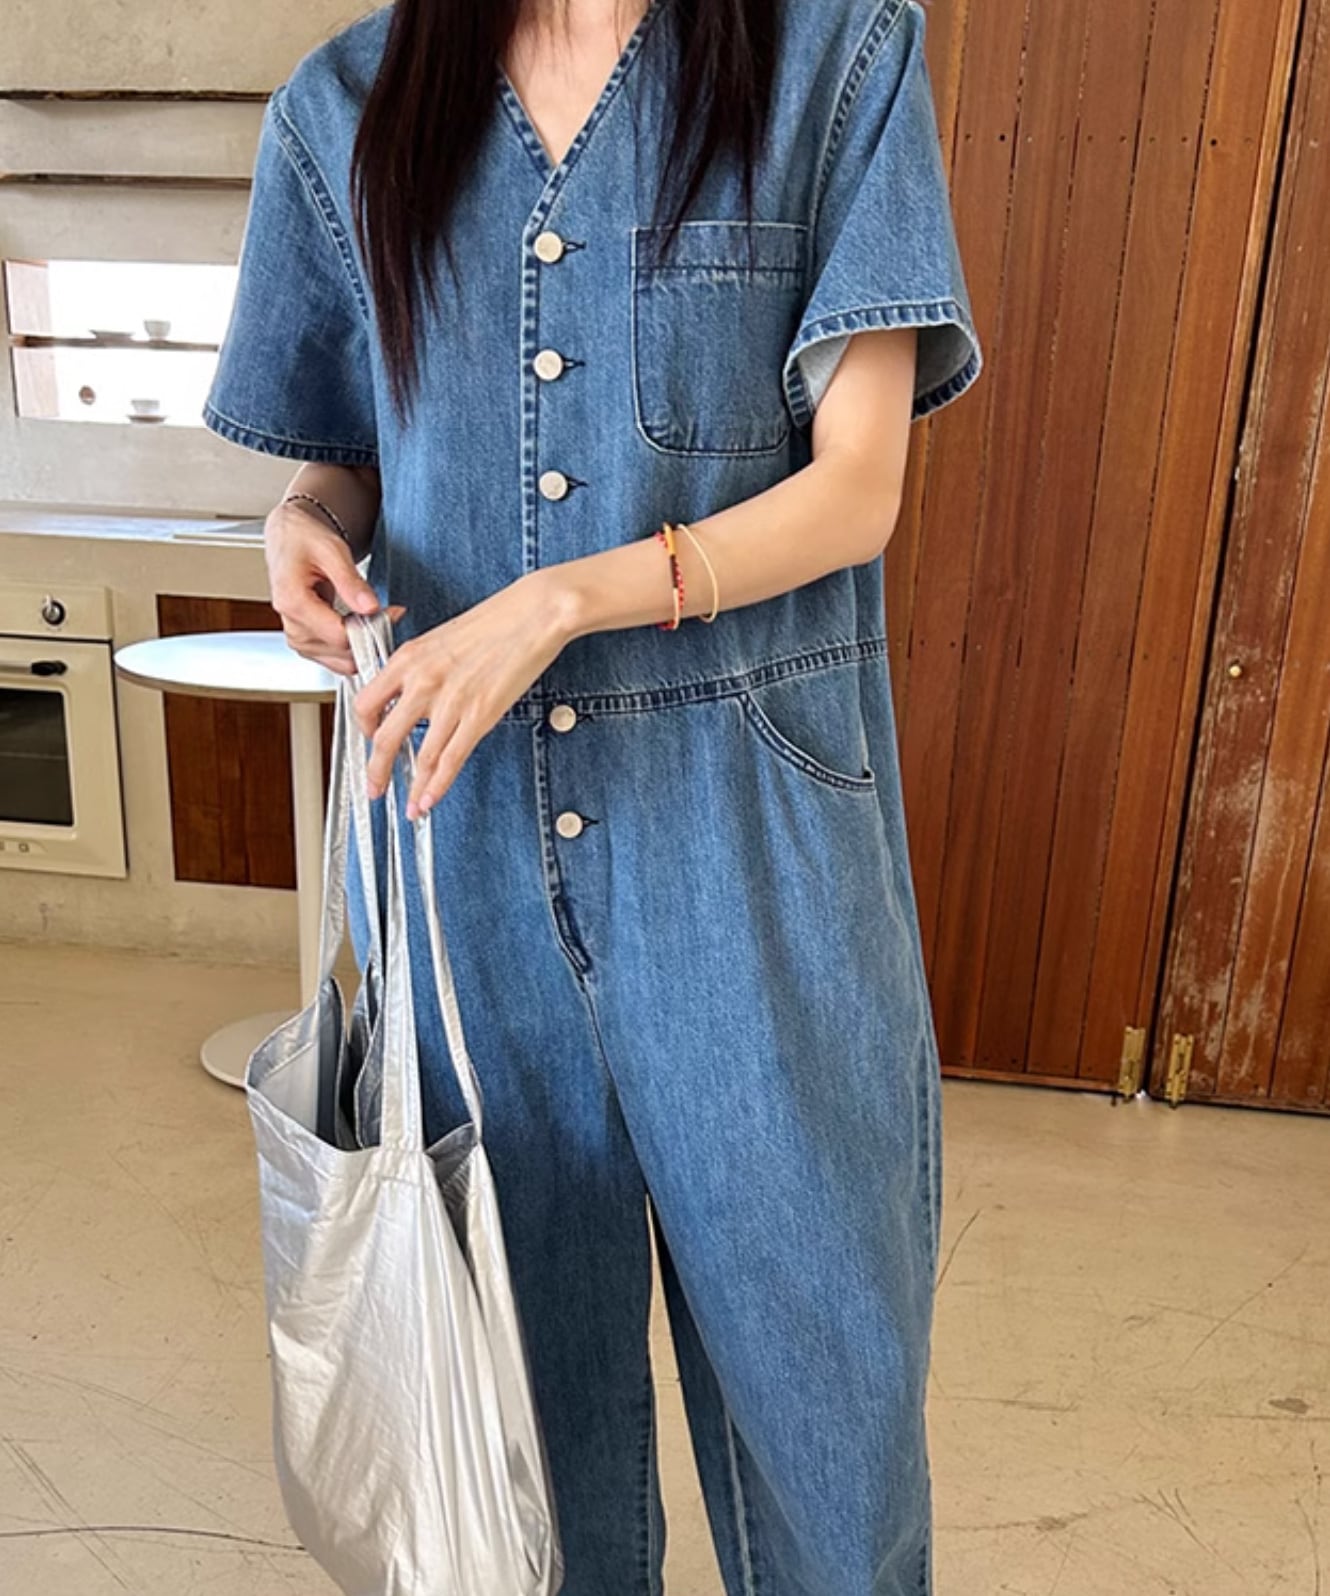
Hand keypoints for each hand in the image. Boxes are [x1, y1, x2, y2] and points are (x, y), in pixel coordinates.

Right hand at [264, 499, 400, 674]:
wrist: (288, 539)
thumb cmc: (304, 539)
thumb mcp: (332, 551)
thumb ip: (351, 582)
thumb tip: (370, 608)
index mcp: (293, 602)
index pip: (340, 636)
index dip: (371, 628)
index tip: (391, 612)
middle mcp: (292, 626)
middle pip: (342, 653)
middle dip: (370, 637)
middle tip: (388, 613)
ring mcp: (298, 638)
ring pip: (341, 662)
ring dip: (364, 645)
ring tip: (374, 617)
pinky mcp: (305, 643)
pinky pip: (336, 659)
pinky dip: (354, 648)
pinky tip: (362, 626)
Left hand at [352, 570, 579, 818]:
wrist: (535, 613)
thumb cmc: (497, 620)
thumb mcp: (441, 638)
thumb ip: (421, 668)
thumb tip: (412, 695)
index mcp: (408, 658)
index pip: (365, 703)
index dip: (363, 730)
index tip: (370, 741)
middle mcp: (422, 681)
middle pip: (384, 738)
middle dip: (376, 771)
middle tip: (375, 787)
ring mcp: (450, 701)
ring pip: (419, 757)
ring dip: (412, 788)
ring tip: (410, 806)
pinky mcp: (479, 715)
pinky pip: (451, 760)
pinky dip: (437, 786)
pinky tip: (431, 799)